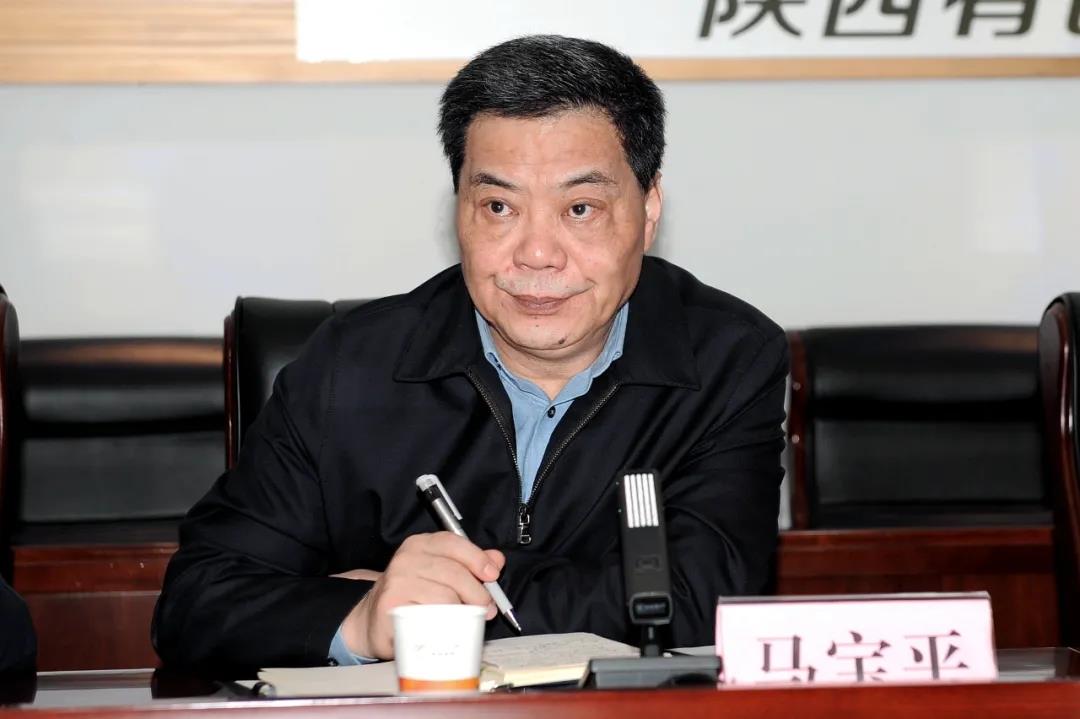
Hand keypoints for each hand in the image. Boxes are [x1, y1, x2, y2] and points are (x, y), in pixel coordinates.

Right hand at [340, 532, 505, 658]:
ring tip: (468, 620)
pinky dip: (445, 625)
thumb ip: (469, 564)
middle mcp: (406, 558)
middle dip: (477, 593)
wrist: (374, 619)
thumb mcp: (442, 573)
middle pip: (454, 573)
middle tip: (486, 608)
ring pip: (445, 597)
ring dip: (464, 612)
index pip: (453, 543)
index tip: (492, 575)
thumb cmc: (413, 595)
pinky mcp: (392, 607)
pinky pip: (429, 617)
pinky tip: (448, 628)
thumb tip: (497, 559)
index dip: (477, 558)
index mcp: (421, 544)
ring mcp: (397, 582)